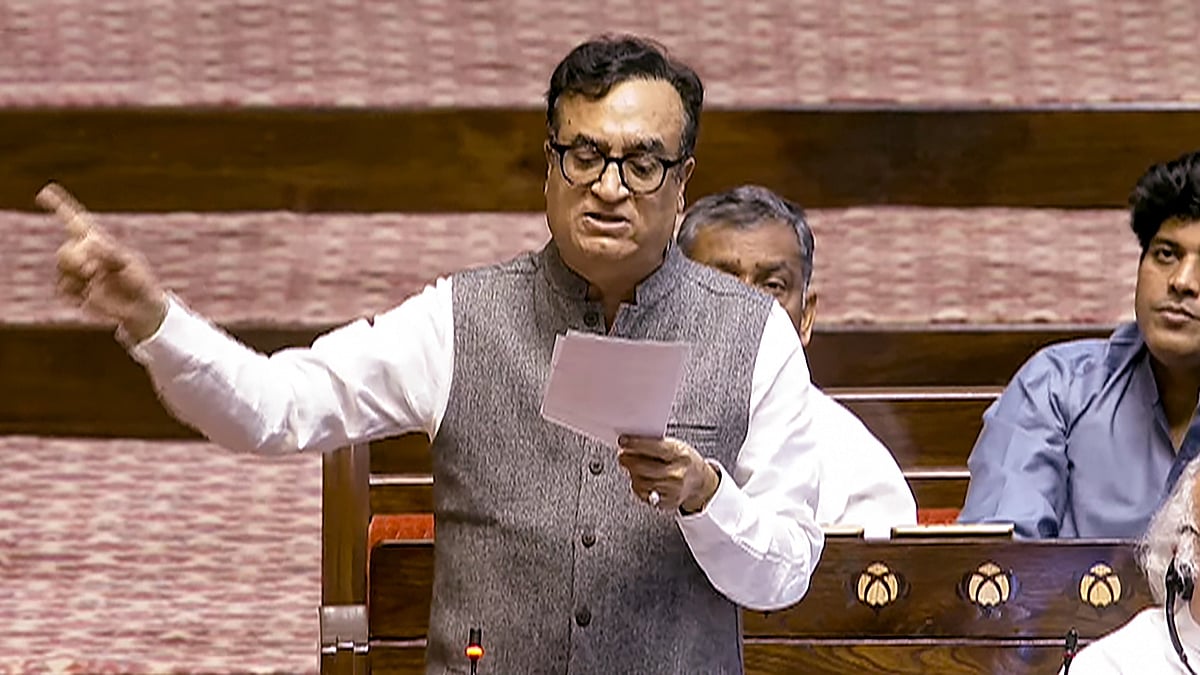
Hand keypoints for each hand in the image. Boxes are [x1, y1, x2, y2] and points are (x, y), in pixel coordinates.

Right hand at [37, 183, 167, 341]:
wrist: (140, 307)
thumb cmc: (139, 282)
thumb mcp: (129, 265)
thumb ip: (111, 253)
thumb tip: (91, 241)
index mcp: (98, 242)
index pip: (76, 220)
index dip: (59, 205)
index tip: (44, 191)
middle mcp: (84, 254)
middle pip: (65, 251)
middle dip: (76, 259)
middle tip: (94, 270)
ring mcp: (77, 272)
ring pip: (61, 268)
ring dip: (76, 275)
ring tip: (96, 280)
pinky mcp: (75, 290)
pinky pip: (62, 288)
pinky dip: (75, 291)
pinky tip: (90, 294)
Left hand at [617, 435, 719, 512]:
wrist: (699, 481)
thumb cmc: (685, 461)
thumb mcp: (675, 446)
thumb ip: (654, 444)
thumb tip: (632, 442)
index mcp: (680, 455)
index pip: (653, 448)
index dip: (635, 444)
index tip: (623, 441)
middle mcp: (676, 473)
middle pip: (643, 468)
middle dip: (628, 460)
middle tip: (623, 456)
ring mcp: (671, 490)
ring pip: (640, 482)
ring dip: (632, 474)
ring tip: (633, 467)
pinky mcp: (665, 502)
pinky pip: (643, 494)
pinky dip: (638, 486)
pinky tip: (641, 479)